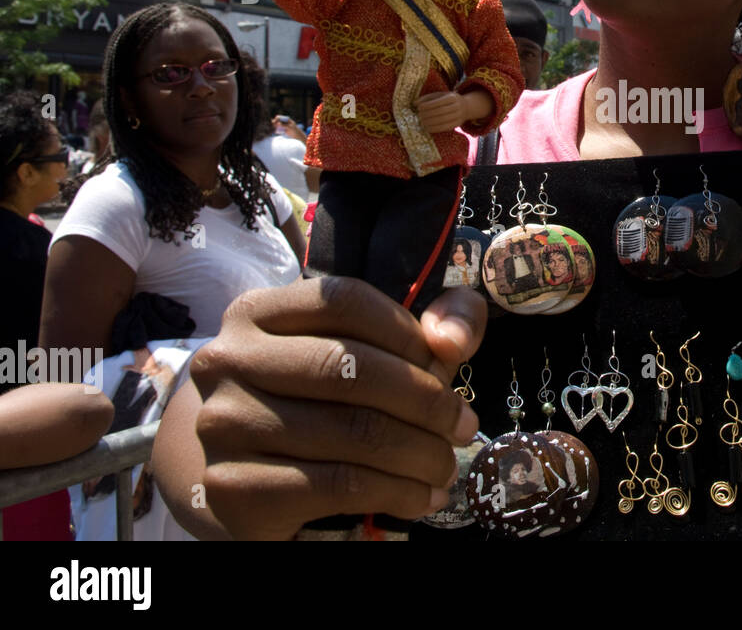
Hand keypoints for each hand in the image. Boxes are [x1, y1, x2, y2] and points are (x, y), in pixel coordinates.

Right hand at [189, 278, 486, 539]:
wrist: (244, 477)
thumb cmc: (318, 402)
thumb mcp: (368, 349)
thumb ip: (431, 324)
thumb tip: (452, 341)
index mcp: (256, 313)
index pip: (344, 301)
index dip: (407, 332)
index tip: (446, 364)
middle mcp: (227, 361)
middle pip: (349, 367)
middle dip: (425, 400)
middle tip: (462, 426)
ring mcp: (223, 425)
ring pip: (351, 432)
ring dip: (420, 453)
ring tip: (445, 466)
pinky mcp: (232, 487)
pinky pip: (338, 485)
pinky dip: (396, 491)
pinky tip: (419, 496)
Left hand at [417, 91, 469, 133]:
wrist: (466, 107)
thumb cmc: (448, 100)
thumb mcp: (440, 95)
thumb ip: (427, 98)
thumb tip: (414, 103)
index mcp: (452, 97)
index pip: (438, 102)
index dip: (428, 105)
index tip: (419, 108)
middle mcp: (457, 106)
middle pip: (440, 111)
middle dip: (428, 114)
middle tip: (419, 116)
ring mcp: (458, 116)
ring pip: (443, 120)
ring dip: (430, 122)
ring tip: (422, 122)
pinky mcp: (457, 124)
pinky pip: (445, 127)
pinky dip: (435, 129)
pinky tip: (427, 128)